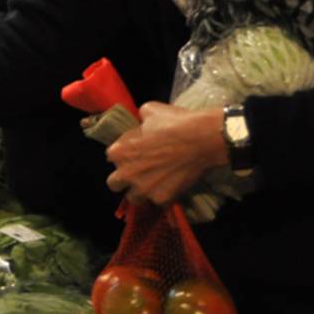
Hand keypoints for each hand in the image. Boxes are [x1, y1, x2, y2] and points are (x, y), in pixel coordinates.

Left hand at [105, 103, 228, 204]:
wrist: (202, 139)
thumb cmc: (175, 123)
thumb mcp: (150, 110)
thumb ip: (140, 119)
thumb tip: (142, 121)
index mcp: (119, 152)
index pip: (112, 157)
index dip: (124, 154)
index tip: (134, 153)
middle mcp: (127, 173)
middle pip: (115, 183)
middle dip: (125, 178)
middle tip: (138, 171)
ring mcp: (144, 188)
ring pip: (134, 198)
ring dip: (141, 191)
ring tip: (153, 182)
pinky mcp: (162, 198)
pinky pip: (157, 202)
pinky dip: (162, 195)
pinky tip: (170, 186)